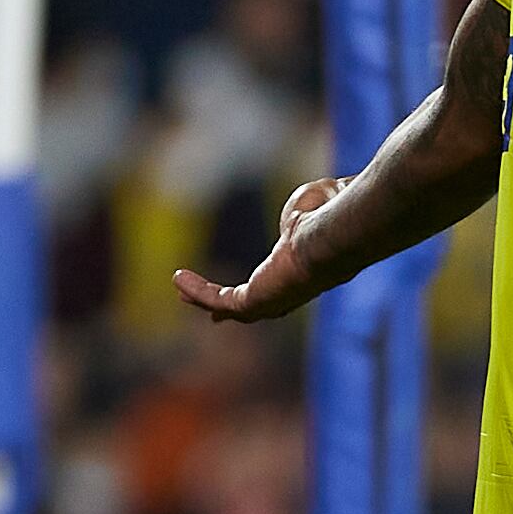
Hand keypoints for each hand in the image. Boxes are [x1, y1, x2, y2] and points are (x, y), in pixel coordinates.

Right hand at [174, 176, 343, 321]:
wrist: (334, 230)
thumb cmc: (331, 212)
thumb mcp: (312, 201)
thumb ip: (301, 209)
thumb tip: (295, 214)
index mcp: (308, 269)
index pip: (284, 284)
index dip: (264, 286)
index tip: (252, 287)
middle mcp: (293, 290)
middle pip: (258, 307)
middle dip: (232, 307)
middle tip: (212, 312)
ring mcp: (275, 298)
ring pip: (235, 308)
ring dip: (206, 299)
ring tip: (181, 290)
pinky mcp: (256, 300)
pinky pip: (221, 301)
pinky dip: (198, 291)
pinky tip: (178, 278)